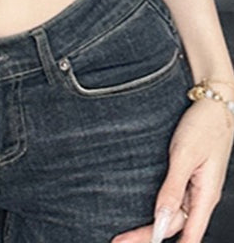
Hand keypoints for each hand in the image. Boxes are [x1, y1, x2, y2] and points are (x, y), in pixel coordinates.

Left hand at [110, 96, 233, 242]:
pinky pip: (171, 199)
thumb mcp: (185, 156)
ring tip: (125, 234)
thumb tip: (162, 218)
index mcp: (205, 196)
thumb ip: (173, 187)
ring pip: (171, 214)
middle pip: (174, 226)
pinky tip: (143, 213)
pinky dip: (156, 209)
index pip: (188, 235)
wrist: (213, 103)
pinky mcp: (186, 175)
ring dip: (150, 225)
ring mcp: (193, 186)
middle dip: (147, 236)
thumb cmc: (204, 126)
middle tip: (119, 241)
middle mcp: (200, 196)